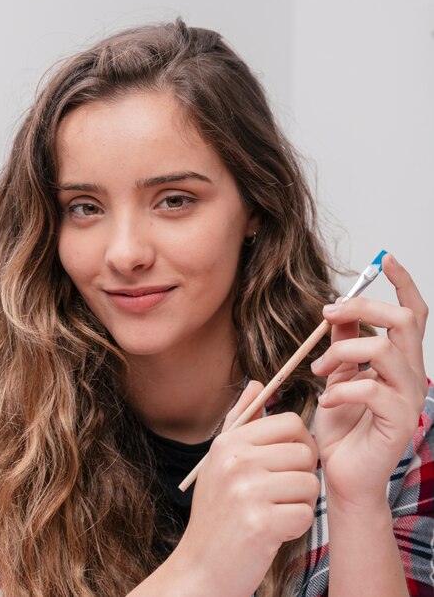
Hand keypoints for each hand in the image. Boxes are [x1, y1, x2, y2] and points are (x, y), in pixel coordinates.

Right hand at [174, 380, 319, 596]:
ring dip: (301, 503)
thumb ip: (240, 420)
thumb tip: (257, 383)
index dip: (300, 442)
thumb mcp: (220, 461)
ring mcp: (248, 491)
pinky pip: (306, 514)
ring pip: (310, 483)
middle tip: (282, 493)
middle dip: (302, 475)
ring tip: (275, 512)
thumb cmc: (216, 512)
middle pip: (305, 452)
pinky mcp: (261, 523)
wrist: (201, 567)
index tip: (291, 462)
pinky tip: (274, 531)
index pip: (290, 421)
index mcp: (229, 443)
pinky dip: (296, 526)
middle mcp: (236, 461)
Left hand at [312, 253, 427, 507]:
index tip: (384, 259)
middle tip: (328, 314)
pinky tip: (327, 399)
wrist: (342, 473)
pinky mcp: (399, 421)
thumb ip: (343, 344)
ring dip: (342, 353)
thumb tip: (337, 312)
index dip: (403, 283)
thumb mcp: (337, 375)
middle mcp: (412, 375)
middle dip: (363, 308)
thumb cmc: (342, 426)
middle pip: (402, 320)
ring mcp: (409, 398)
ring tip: (318, 370)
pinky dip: (341, 388)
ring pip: (384, 350)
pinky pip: (371, 388)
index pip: (413, 313)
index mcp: (400, 361)